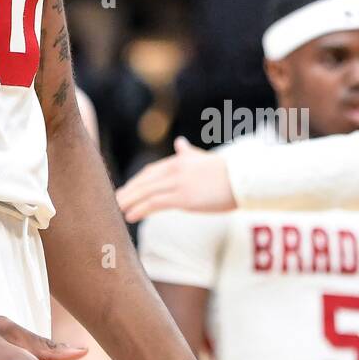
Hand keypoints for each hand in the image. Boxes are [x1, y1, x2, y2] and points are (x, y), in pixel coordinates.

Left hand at [115, 138, 236, 222]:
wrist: (244, 179)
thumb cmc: (227, 172)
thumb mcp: (202, 159)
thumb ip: (187, 153)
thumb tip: (179, 143)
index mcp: (178, 161)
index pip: (150, 172)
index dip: (137, 182)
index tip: (126, 189)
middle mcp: (174, 170)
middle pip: (144, 181)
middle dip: (128, 191)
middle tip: (114, 200)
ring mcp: (178, 183)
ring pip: (145, 192)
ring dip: (129, 201)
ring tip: (117, 210)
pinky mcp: (183, 197)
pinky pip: (154, 203)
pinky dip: (139, 209)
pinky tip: (129, 216)